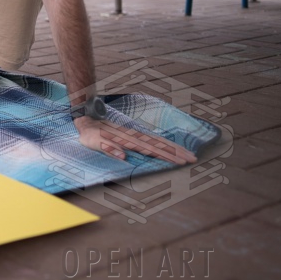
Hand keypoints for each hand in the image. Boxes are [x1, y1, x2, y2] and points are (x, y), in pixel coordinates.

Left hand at [74, 116, 196, 164]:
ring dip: (174, 148)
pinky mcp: (135, 134)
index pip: (150, 149)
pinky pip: (154, 140)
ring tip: (190, 155)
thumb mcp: (94, 141)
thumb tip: (123, 156)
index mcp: (127, 140)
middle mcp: (134, 136)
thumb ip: (108, 147)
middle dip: (177, 152)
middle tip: (193, 159)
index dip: (166, 155)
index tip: (179, 161)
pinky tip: (173, 148)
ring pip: (159, 142)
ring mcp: (136, 134)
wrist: (87, 118)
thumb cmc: (89, 133)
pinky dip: (165, 144)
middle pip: (159, 145)